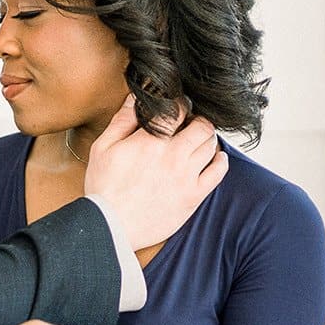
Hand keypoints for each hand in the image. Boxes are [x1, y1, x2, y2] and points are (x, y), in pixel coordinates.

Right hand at [85, 95, 226, 250]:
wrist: (111, 226)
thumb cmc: (103, 187)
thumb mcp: (103, 147)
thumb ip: (123, 120)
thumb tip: (137, 98)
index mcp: (151, 141)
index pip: (178, 109)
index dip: (179, 103)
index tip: (176, 107)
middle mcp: (174, 156)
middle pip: (202, 126)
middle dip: (197, 120)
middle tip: (189, 123)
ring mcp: (187, 177)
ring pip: (211, 146)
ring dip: (207, 138)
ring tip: (197, 140)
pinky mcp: (194, 196)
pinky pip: (219, 172)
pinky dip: (220, 160)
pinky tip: (214, 158)